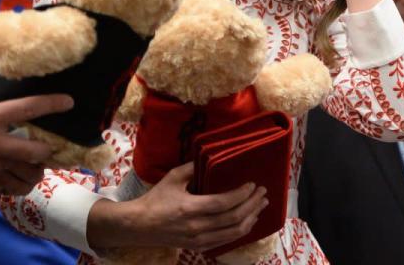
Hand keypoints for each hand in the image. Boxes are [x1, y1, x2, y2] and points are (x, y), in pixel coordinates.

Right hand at [0, 88, 72, 194]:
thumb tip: (1, 90)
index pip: (26, 109)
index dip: (50, 104)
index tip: (67, 101)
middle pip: (32, 151)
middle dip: (49, 151)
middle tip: (54, 146)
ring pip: (22, 174)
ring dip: (36, 171)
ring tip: (40, 165)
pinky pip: (5, 184)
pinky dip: (15, 183)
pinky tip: (17, 177)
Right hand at [87, 162, 266, 250]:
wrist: (141, 226)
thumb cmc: (156, 200)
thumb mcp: (172, 178)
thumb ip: (192, 168)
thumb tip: (211, 157)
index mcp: (190, 208)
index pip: (223, 203)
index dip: (241, 195)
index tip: (252, 184)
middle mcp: (198, 227)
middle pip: (233, 218)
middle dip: (252, 205)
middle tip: (263, 193)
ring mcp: (200, 240)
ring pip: (234, 232)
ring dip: (251, 218)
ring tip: (260, 206)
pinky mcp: (200, 246)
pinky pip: (227, 240)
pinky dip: (241, 230)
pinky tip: (248, 221)